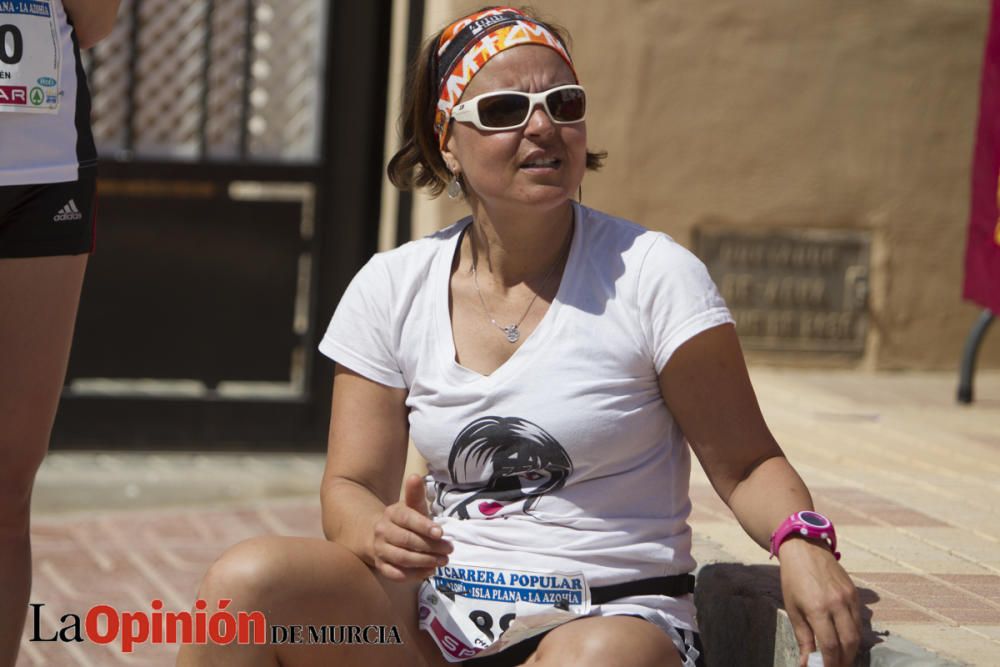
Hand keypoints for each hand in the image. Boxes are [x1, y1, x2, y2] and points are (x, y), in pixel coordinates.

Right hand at [372, 474, 452, 580]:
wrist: (377, 535)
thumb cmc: (403, 521)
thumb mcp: (411, 507)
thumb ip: (416, 495)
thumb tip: (415, 477)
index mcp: (392, 513)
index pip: (407, 518)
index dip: (424, 526)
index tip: (441, 532)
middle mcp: (383, 531)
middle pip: (407, 541)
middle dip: (430, 547)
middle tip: (449, 550)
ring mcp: (380, 549)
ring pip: (402, 558)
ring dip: (425, 561)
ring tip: (443, 561)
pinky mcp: (380, 566)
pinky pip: (396, 574)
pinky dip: (413, 575)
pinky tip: (429, 571)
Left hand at [779, 537, 861, 666]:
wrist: (805, 549)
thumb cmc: (794, 579)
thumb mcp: (793, 609)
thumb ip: (803, 638)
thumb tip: (807, 663)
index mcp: (818, 608)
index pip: (830, 646)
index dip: (831, 664)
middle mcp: (837, 604)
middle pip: (849, 643)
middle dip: (845, 661)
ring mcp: (849, 598)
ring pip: (858, 633)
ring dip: (852, 650)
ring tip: (842, 659)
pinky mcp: (855, 593)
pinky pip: (860, 620)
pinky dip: (855, 634)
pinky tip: (847, 641)